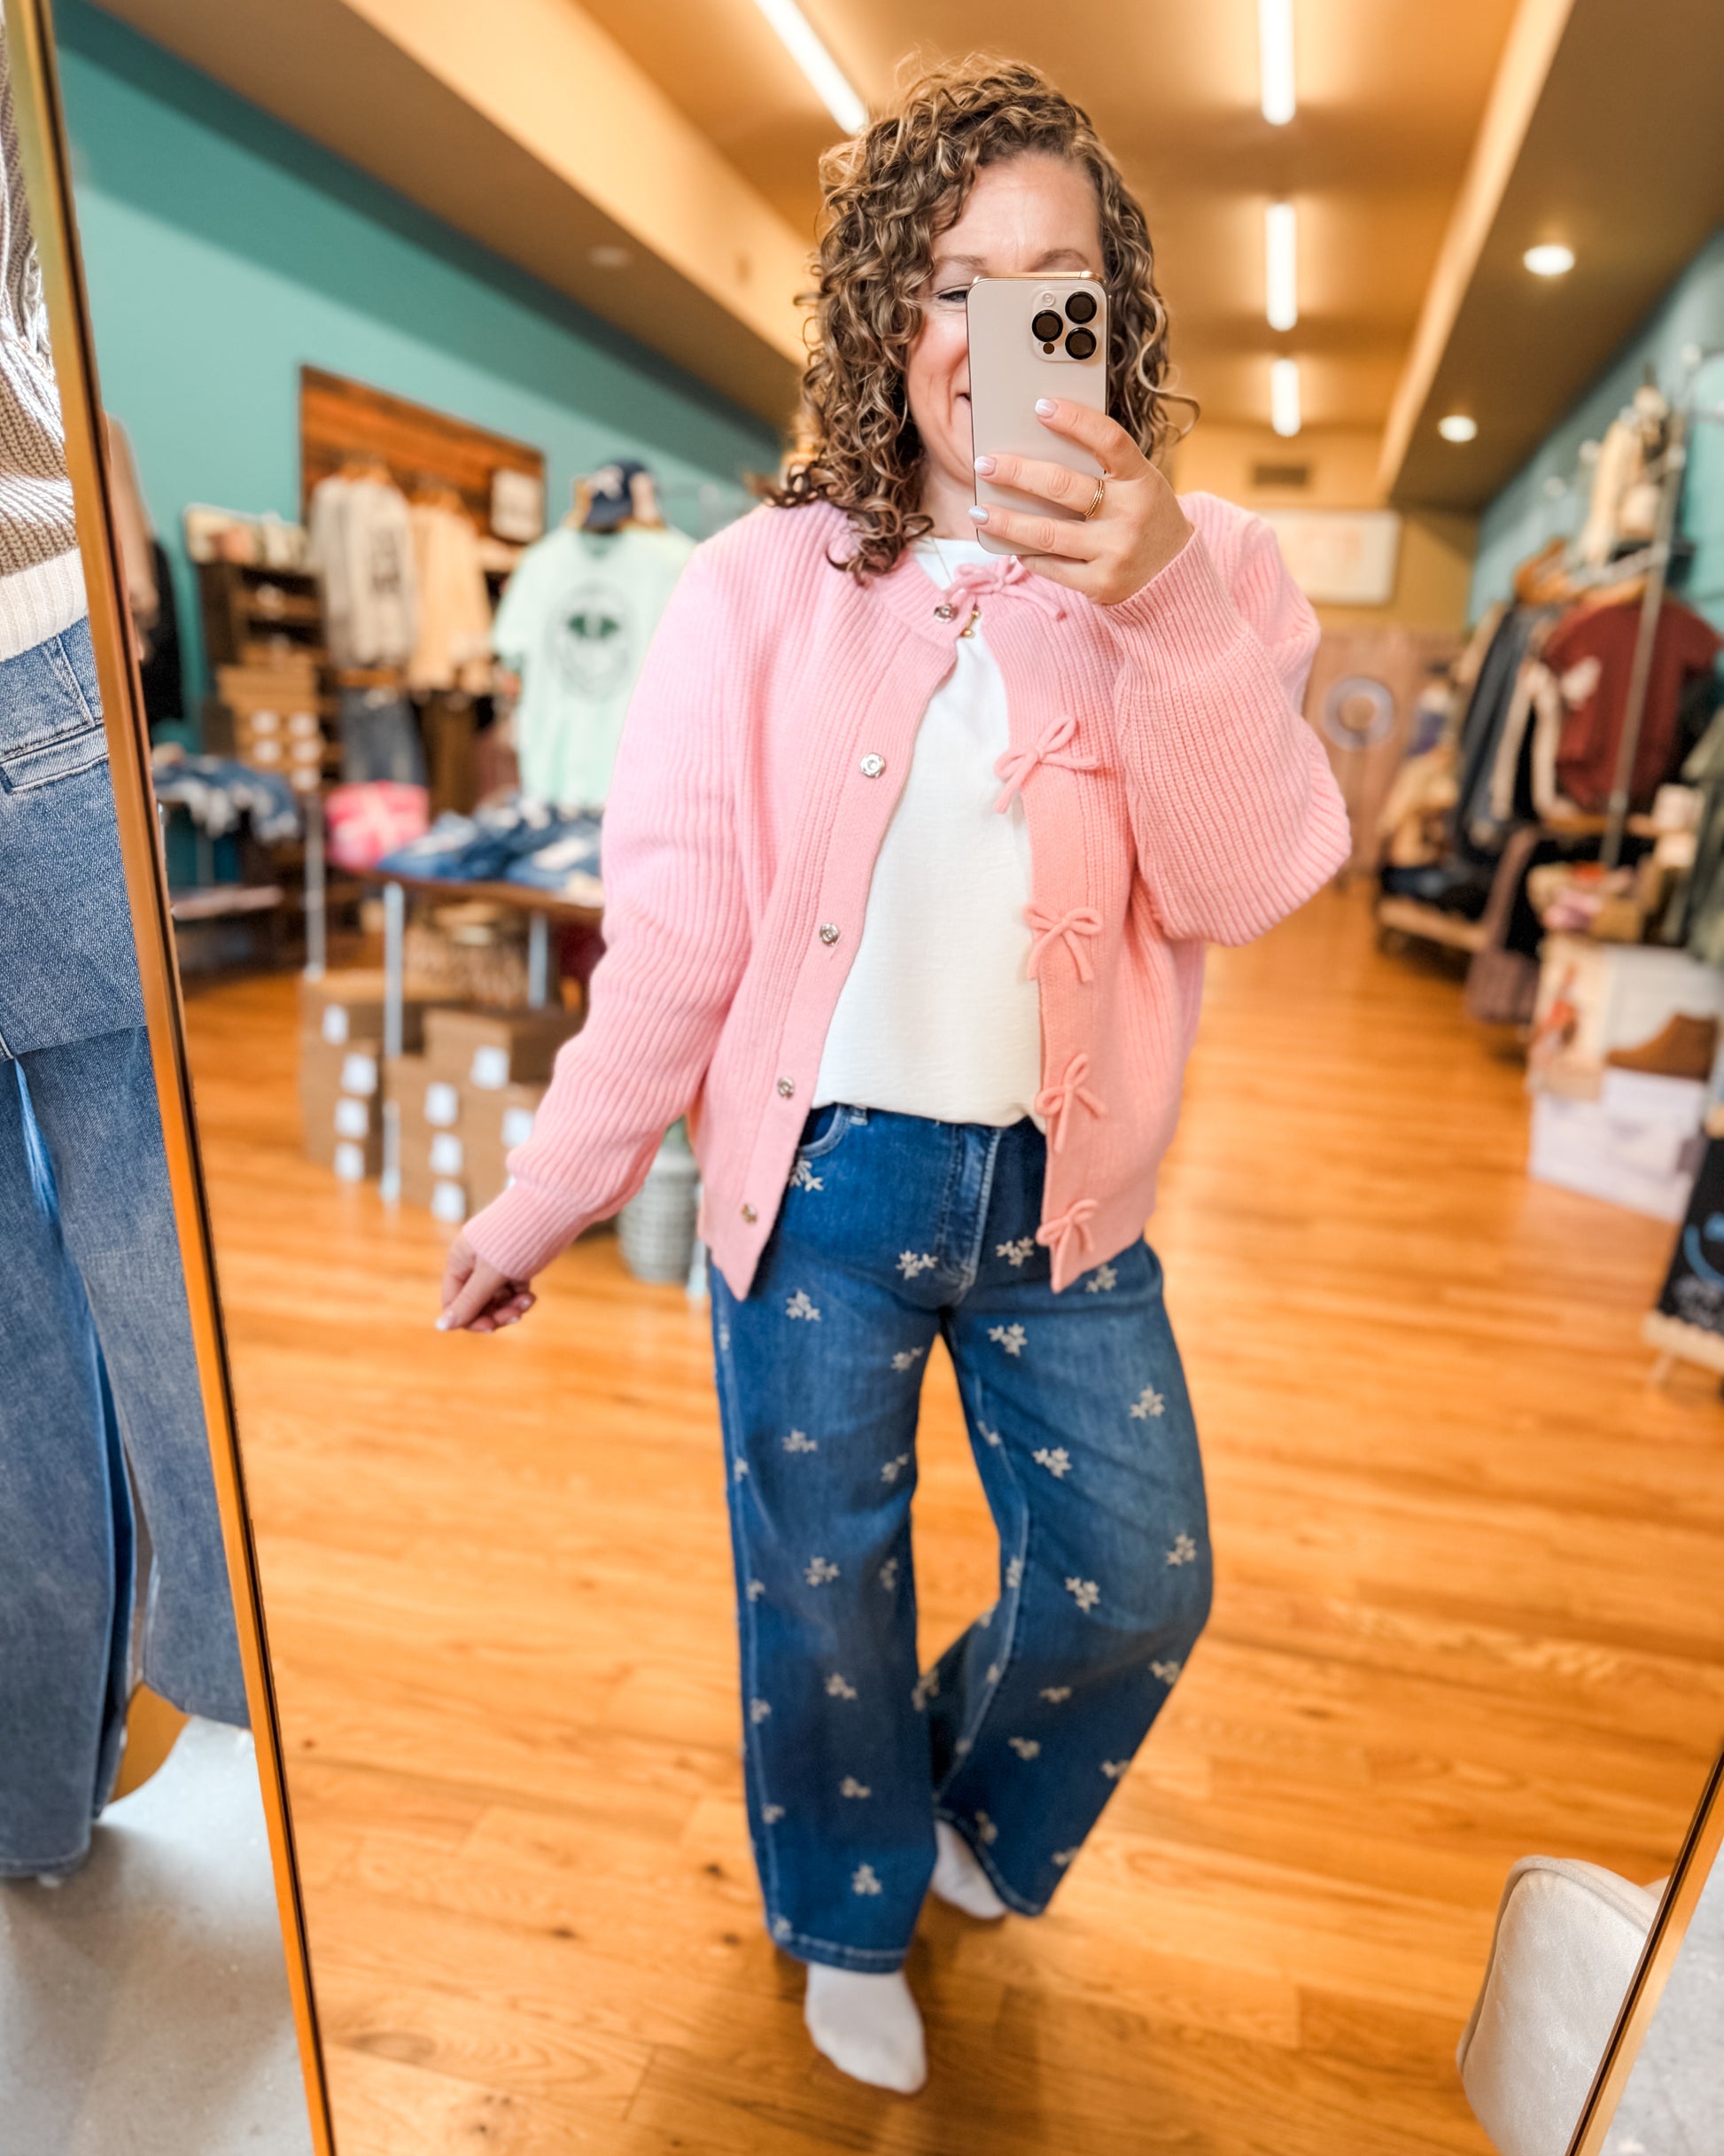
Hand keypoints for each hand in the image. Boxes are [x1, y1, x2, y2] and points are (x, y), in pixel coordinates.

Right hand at [437, 1234, 536, 1333]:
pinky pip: (512, 1291)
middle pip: (477, 1304)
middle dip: (495, 1314)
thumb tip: (440, 1327)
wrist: (552, 1206)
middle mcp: (474, 1263)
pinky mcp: (516, 1265)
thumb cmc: (516, 1238)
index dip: (471, 1319)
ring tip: (528, 1301)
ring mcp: (496, 1264)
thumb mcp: (490, 1274)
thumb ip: (468, 1301)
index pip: (454, 1303)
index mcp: (459, 1261)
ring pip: (497, 1300)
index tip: (492, 1326)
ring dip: (510, 1307)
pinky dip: (520, 1297)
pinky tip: (531, 1296)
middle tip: (516, 1315)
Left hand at [970, 397, 1191, 604]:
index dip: (1075, 420)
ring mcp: (1116, 551)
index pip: (1109, 439)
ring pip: (1048, 533)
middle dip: (1018, 473)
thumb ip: (1102, 470)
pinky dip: (1027, 555)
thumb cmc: (1145, 521)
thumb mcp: (1139, 487)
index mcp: (1142, 479)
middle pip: (1064, 486)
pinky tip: (1008, 544)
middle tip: (985, 464)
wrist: (1176, 579)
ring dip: (1006, 521)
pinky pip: (1053, 567)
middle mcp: (1131, 514)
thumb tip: (1038, 452)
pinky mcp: (1102, 584)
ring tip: (979, 511)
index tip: (1040, 406)